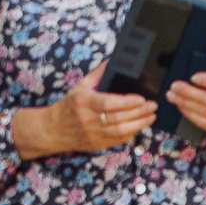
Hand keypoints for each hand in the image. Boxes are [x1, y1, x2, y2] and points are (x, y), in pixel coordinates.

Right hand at [16, 65, 156, 156]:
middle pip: (118, 118)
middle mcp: (87, 119)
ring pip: (120, 131)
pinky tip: (140, 126)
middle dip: (139, 112)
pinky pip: (117, 140)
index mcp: (83, 102)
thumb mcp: (80, 87)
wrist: (52, 130)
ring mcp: (92, 134)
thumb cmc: (68, 106)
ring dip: (139, 124)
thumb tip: (114, 60)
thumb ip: (98, 74)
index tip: (141, 98)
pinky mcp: (96, 144)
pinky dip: (131, 133)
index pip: (108, 103)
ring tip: (151, 116)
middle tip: (153, 106)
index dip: (127, 102)